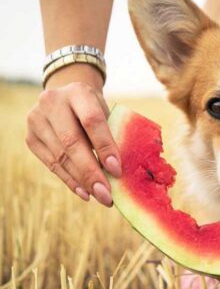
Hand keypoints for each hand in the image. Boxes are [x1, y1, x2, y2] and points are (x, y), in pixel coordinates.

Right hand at [25, 64, 120, 205]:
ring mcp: (36, 120)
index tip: (117, 170)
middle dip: (91, 171)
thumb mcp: (106, 111)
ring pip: (60, 156)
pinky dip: (70, 180)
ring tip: (100, 196)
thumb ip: (112, 134)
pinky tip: (84, 192)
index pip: (91, 121)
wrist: (65, 98)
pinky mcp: (30, 138)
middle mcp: (52, 103)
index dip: (105, 147)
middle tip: (107, 194)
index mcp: (78, 92)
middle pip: (72, 142)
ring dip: (82, 181)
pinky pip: (51, 164)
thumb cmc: (94, 109)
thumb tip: (120, 171)